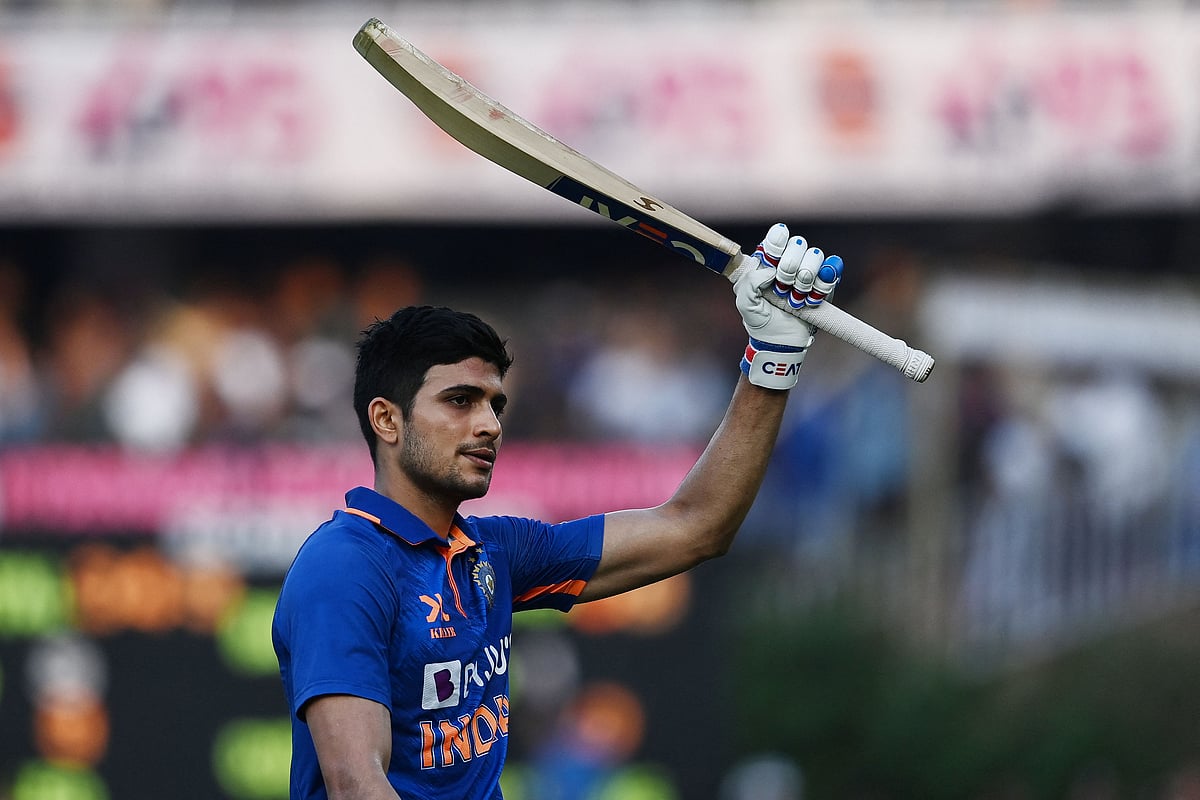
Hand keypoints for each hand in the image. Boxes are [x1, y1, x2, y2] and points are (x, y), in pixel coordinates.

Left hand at [734, 223, 843, 388]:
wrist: (782, 343)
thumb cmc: (762, 322)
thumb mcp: (745, 304)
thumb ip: (748, 282)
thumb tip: (769, 270)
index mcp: (768, 261)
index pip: (775, 238)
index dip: (777, 242)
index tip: (774, 260)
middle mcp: (789, 261)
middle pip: (798, 244)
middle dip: (789, 268)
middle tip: (782, 289)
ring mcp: (809, 270)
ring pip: (815, 255)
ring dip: (804, 280)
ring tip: (796, 300)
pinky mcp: (825, 282)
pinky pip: (832, 269)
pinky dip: (823, 283)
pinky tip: (813, 297)